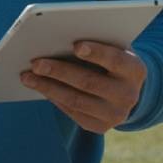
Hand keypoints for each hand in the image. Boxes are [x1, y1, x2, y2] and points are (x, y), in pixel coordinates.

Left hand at [20, 41, 145, 133]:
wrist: (125, 87)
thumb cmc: (110, 56)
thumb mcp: (112, 46)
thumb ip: (95, 40)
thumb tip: (58, 36)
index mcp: (135, 70)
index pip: (116, 60)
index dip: (96, 53)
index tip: (75, 45)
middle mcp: (129, 95)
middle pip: (89, 82)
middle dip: (59, 71)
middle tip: (35, 62)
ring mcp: (115, 115)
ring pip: (75, 100)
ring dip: (47, 87)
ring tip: (27, 75)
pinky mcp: (100, 127)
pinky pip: (72, 111)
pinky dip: (52, 97)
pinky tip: (38, 85)